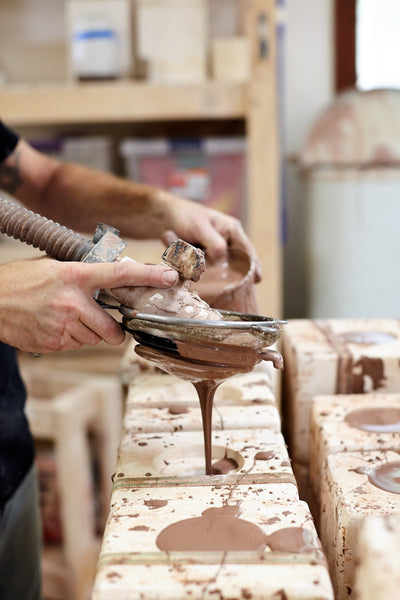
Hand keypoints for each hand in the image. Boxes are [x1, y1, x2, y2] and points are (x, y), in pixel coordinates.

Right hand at [0, 257, 177, 353]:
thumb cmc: (22, 280)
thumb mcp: (55, 266)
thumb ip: (86, 272)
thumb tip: (116, 272)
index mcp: (75, 276)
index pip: (120, 274)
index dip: (149, 276)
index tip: (170, 277)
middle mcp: (72, 303)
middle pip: (113, 330)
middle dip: (114, 331)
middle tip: (107, 322)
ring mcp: (62, 327)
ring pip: (94, 340)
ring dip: (90, 333)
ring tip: (67, 318)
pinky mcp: (53, 344)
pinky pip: (77, 346)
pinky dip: (73, 339)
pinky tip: (55, 325)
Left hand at [158, 192, 261, 281]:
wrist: (162, 216)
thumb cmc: (184, 216)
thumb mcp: (200, 226)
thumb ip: (212, 240)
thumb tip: (222, 255)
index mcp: (230, 230)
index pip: (247, 250)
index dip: (253, 265)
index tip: (257, 279)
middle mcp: (225, 241)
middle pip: (236, 263)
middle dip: (236, 276)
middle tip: (240, 290)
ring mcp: (214, 251)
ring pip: (220, 269)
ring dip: (216, 276)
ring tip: (220, 287)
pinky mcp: (202, 258)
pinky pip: (205, 270)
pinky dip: (200, 274)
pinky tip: (199, 280)